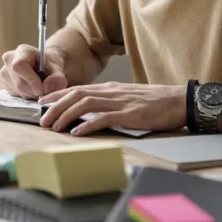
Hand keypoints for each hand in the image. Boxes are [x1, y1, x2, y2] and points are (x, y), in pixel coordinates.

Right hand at [0, 45, 67, 98]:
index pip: (19, 66)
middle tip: (44, 92)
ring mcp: (4, 71)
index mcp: (22, 51)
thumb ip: (57, 78)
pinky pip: (15, 94)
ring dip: (30, 94)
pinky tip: (31, 89)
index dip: (30, 80)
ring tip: (39, 88)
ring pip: (17, 90)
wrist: (44, 67)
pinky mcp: (4, 83)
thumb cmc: (50, 66)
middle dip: (33, 91)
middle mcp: (9, 59)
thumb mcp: (58, 70)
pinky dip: (25, 95)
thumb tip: (47, 88)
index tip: (41, 89)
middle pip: (18, 82)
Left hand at [37, 82, 185, 135]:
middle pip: (76, 95)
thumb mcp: (127, 97)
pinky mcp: (129, 114)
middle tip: (42, 120)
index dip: (57, 95)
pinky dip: (87, 125)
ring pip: (85, 105)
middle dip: (55, 107)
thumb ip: (109, 101)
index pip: (77, 89)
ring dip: (66, 115)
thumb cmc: (155, 102)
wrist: (179, 100)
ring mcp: (120, 102)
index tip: (42, 103)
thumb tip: (90, 110)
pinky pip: (103, 118)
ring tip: (54, 127)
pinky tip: (77, 132)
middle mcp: (111, 92)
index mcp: (110, 89)